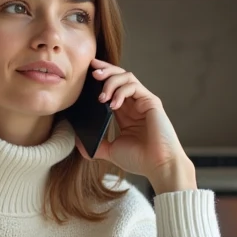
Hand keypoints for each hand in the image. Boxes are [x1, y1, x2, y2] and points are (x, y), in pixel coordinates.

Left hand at [75, 59, 196, 193]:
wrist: (158, 166)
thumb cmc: (139, 159)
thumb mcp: (110, 151)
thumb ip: (95, 145)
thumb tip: (77, 140)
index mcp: (124, 113)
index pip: (111, 88)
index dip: (100, 79)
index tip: (85, 76)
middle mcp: (134, 104)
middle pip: (119, 76)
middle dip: (105, 70)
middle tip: (91, 73)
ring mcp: (143, 101)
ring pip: (126, 77)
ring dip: (111, 81)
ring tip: (101, 96)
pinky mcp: (151, 102)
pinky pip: (134, 87)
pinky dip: (121, 92)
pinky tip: (112, 104)